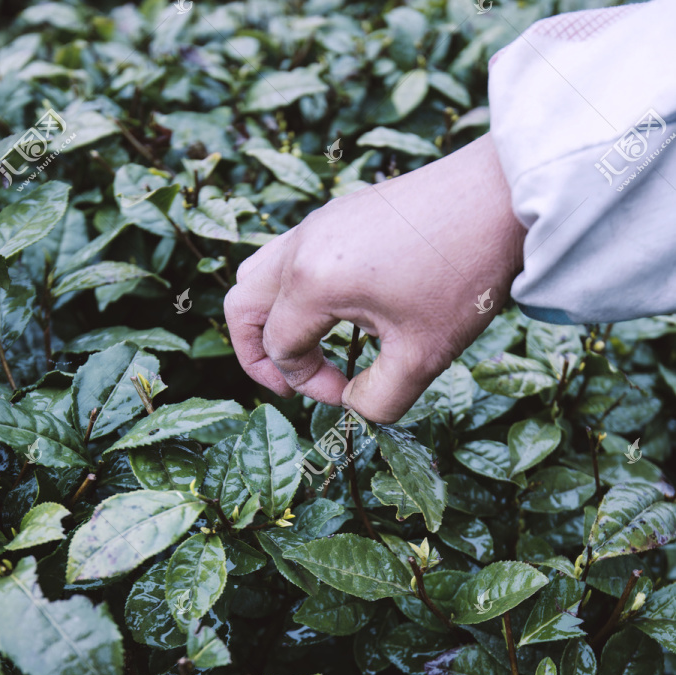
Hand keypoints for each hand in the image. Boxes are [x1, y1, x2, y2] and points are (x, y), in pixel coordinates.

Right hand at [224, 133, 525, 422]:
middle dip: (256, 354)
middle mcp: (303, 245)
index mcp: (313, 280)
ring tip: (302, 346)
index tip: (350, 395)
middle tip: (288, 383)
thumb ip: (379, 398)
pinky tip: (337, 309)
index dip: (308, 384)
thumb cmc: (465, 273)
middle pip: (243, 305)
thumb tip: (355, 404)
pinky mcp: (342, 212)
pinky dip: (294, 290)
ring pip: (259, 273)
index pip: (282, 347)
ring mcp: (320, 222)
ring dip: (270, 317)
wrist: (505, 196)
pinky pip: (291, 253)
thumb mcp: (423, 355)